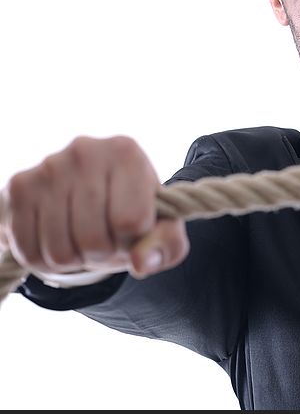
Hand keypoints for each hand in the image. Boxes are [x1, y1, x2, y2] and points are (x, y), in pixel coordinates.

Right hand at [0, 136, 188, 278]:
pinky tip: (59, 239)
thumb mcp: (163, 227)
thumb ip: (167, 245)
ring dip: (75, 260)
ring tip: (84, 239)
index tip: (133, 228)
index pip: (132, 221)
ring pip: (59, 252)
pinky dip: (45, 260)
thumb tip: (141, 263)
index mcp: (126, 153)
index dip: (134, 240)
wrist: (91, 194)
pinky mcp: (18, 187)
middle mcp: (85, 150)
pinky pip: (28, 251)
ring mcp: (47, 167)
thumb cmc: (133, 210)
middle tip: (107, 239)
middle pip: (94, 240)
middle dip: (104, 254)